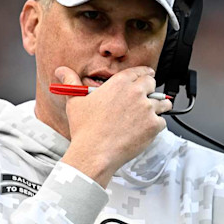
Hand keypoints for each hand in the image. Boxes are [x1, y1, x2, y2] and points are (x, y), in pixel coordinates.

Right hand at [57, 65, 171, 186]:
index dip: (144, 74)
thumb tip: (61, 70)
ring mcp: (147, 109)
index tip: (146, 76)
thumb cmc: (84, 129)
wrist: (94, 152)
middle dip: (151, 89)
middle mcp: (136, 92)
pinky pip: (162, 122)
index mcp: (119, 83)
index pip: (139, 71)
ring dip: (159, 106)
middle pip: (152, 83)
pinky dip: (156, 126)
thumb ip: (71, 82)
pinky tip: (146, 130)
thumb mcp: (75, 101)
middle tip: (146, 97)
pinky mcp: (154, 125)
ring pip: (162, 102)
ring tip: (152, 113)